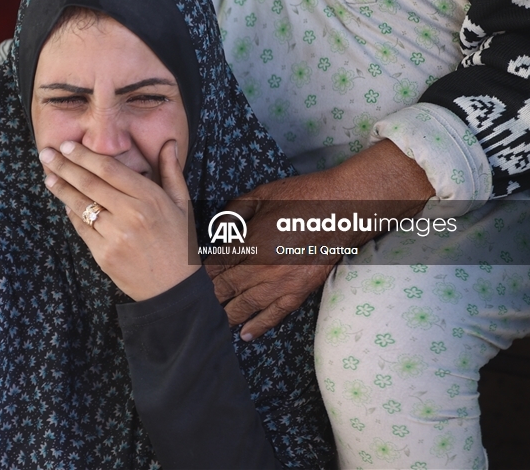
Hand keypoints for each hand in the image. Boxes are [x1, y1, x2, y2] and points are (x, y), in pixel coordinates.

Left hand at [41, 139, 196, 300]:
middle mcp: (131, 214)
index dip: (85, 156)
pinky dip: (71, 213)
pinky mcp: (104, 254)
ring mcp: (115, 235)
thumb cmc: (179, 243)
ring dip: (61, 189)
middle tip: (47, 154)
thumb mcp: (182, 205)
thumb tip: (169, 142)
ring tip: (48, 176)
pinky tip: (64, 203)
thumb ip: (172, 171)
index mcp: (150, 198)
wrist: (173, 289)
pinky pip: (82, 228)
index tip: (68, 145)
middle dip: (65, 166)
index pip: (109, 169)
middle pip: (90, 183)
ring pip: (82, 205)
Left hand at [208, 139, 434, 339]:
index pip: (215, 265)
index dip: (199, 275)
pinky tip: (245, 335)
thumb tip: (217, 229)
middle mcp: (261, 267)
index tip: (185, 281)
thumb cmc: (303, 197)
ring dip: (225, 315)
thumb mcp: (261, 194)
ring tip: (209, 323)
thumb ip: (234, 211)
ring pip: (244, 306)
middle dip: (206, 298)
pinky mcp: (299, 292)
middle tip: (188, 307)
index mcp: (249, 242)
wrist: (344, 209)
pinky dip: (259, 326)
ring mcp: (280, 283)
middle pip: (224, 288)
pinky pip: (275, 315)